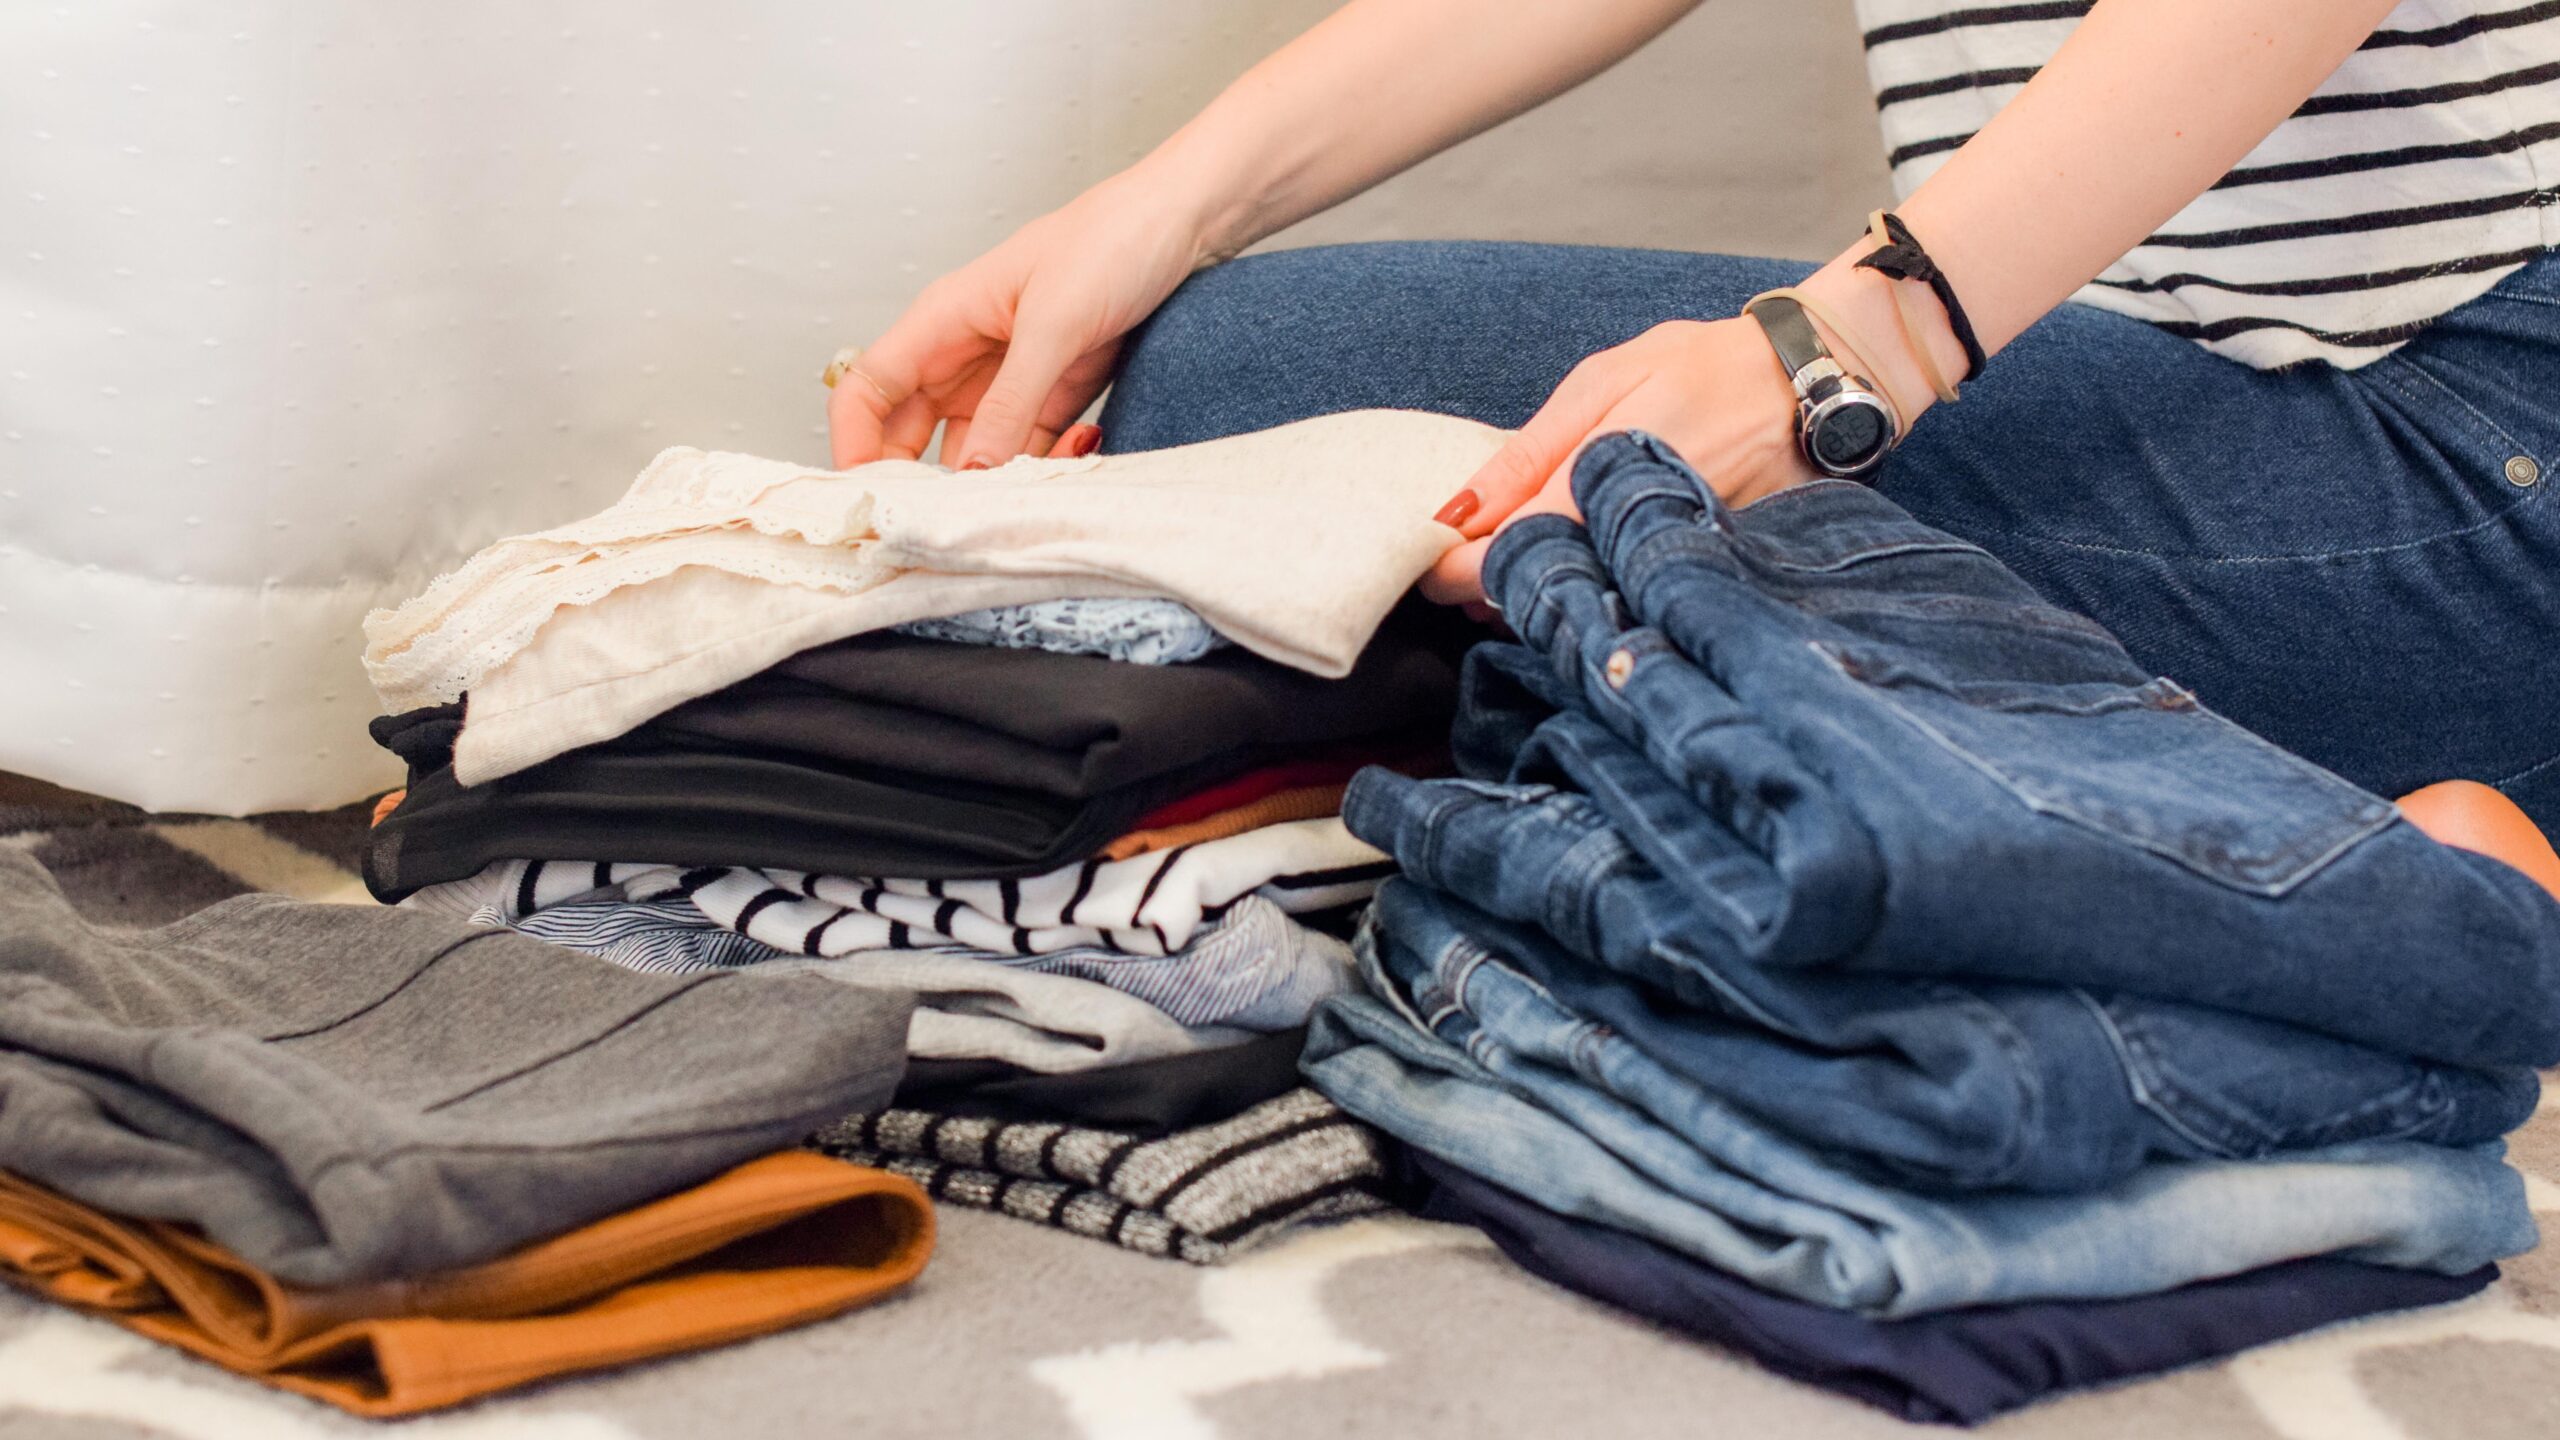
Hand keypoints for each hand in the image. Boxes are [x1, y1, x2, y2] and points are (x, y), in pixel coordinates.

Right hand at [827, 168, 1216, 469]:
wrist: (1183, 224)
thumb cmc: (1112, 239)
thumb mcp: (1055, 322)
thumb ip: (1011, 400)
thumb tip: (972, 471)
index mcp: (942, 320)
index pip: (865, 389)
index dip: (854, 445)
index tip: (871, 498)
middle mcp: (963, 355)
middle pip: (910, 435)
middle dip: (926, 481)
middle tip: (956, 521)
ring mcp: (1007, 380)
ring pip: (974, 454)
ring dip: (999, 479)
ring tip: (1038, 483)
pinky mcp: (1052, 397)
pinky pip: (1027, 451)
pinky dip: (1046, 465)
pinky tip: (1081, 447)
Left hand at [1421, 317, 1816, 604]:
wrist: (1811, 384)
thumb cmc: (1702, 368)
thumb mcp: (1601, 383)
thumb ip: (1527, 454)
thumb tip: (1457, 512)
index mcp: (1595, 486)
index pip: (1498, 561)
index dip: (1450, 572)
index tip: (1429, 562)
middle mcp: (1630, 539)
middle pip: (1533, 601)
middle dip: (1487, 588)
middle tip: (1469, 556)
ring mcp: (1663, 566)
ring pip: (1577, 608)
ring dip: (1537, 592)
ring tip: (1522, 552)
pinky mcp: (1691, 578)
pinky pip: (1622, 601)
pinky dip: (1588, 589)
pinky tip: (1578, 561)